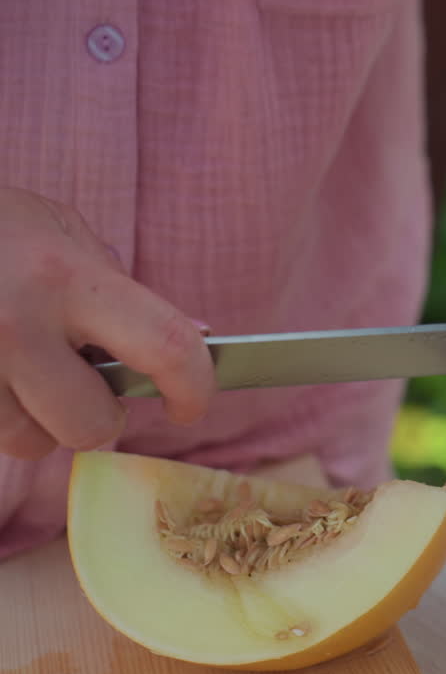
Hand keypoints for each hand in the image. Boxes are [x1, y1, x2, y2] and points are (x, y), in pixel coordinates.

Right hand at [0, 188, 215, 460]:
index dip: (194, 387)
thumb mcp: (60, 232)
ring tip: (23, 375)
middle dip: (100, 417)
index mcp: (65, 276)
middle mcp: (14, 323)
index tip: (189, 405)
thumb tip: (199, 338)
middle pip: (90, 423)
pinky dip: (0, 413)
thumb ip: (122, 289)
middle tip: (88, 388)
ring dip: (38, 422)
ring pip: (28, 441)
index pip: (165, 346)